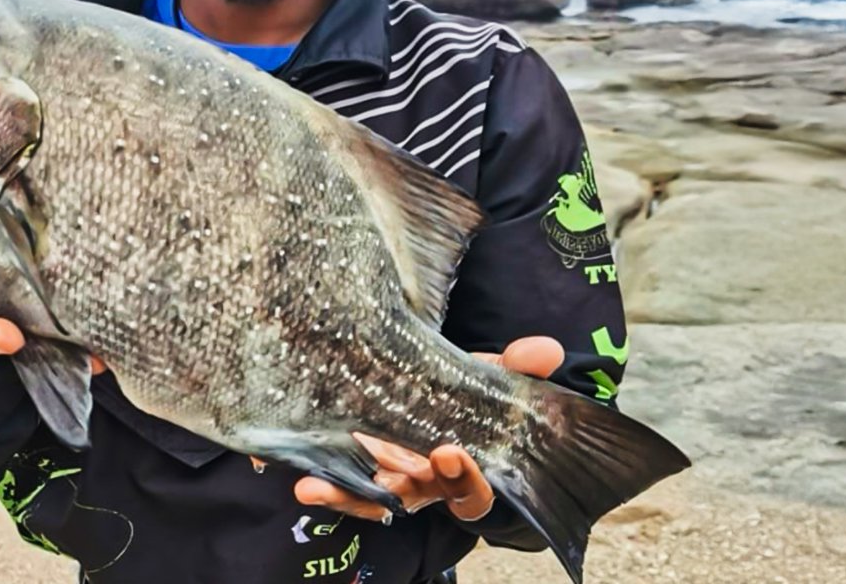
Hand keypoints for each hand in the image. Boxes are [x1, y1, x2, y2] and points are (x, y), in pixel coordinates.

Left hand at [293, 336, 564, 522]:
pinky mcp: (356, 460)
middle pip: (415, 495)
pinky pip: (339, 478)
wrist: (425, 383)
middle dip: (400, 485)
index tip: (451, 452)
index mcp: (463, 465)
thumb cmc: (464, 391)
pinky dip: (322, 480)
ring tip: (312, 487)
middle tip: (388, 469)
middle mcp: (423, 477)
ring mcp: (387, 472)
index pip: (472, 491)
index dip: (466, 479)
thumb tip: (544, 350)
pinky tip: (301, 476)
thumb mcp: (490, 376)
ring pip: (366, 494)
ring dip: (341, 493)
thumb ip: (516, 366)